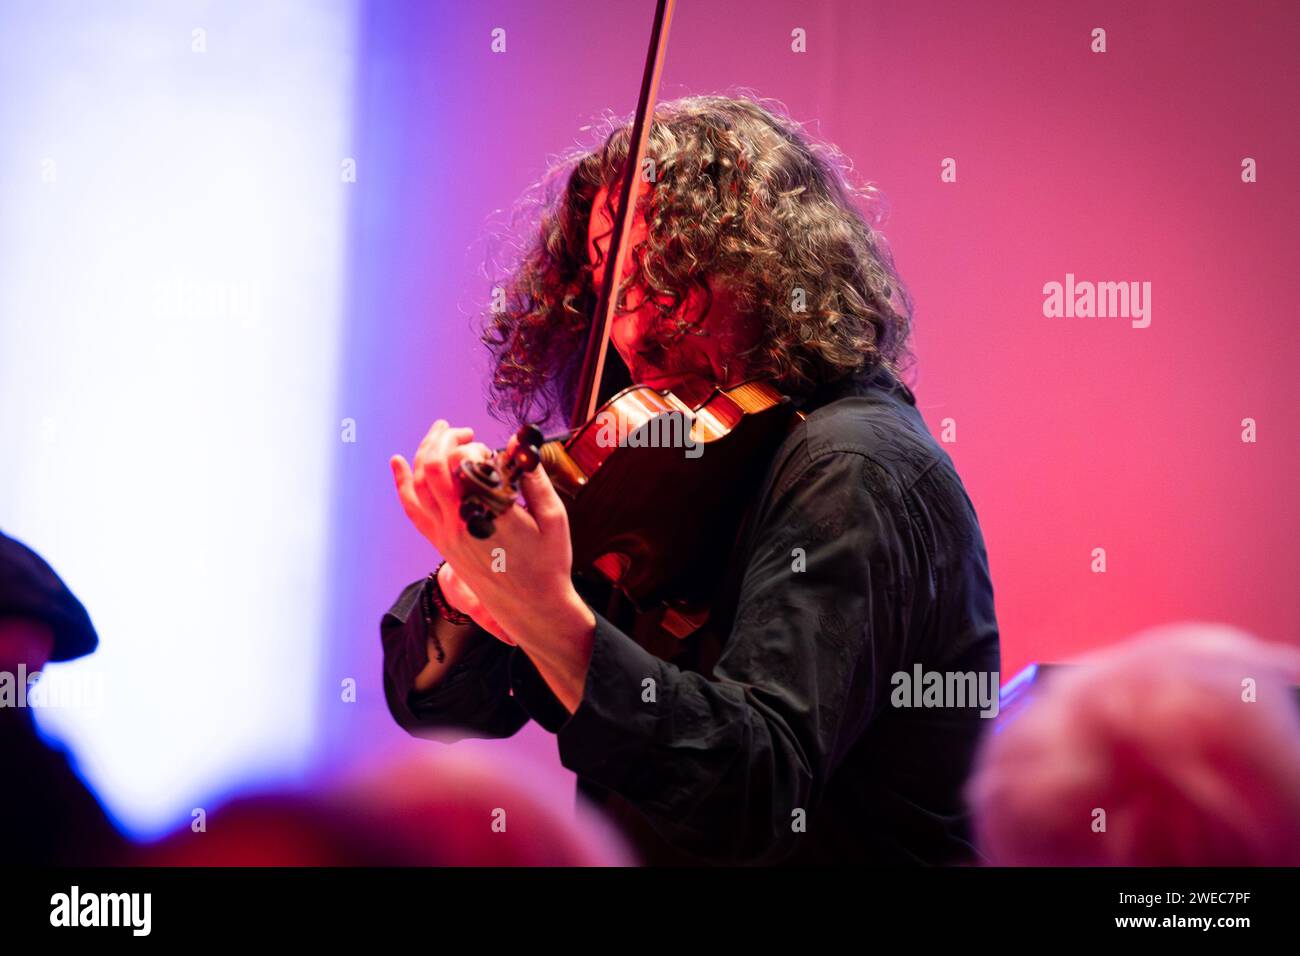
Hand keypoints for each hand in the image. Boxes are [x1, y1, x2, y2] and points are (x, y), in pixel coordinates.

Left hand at [389, 420, 593, 655]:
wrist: (533, 608)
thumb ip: (532, 478)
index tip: (494, 451)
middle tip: (463, 429)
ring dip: (423, 453)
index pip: (462, 463)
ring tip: (439, 433)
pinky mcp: (442, 546)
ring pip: (418, 485)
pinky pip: (413, 510)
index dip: (474, 447)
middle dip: (444, 439)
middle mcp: (459, 524)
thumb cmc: (548, 564)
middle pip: (432, 467)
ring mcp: (446, 537)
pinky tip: (397, 463)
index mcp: (489, 513)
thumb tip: (519, 446)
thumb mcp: (553, 517)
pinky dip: (402, 484)